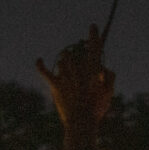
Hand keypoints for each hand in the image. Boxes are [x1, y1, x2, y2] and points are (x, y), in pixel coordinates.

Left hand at [36, 23, 114, 146]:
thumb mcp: (109, 93)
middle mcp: (77, 68)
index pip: (94, 47)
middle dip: (81, 53)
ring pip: (64, 59)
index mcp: (93, 68)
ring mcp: (65, 75)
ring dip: (68, 61)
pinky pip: (45, 72)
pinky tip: (39, 60)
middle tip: (84, 63)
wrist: (81, 123)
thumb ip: (109, 77)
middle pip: (77, 51)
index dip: (94, 36)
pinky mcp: (55, 85)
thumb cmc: (97, 108)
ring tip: (72, 70)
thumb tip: (102, 70)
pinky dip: (41, 65)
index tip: (93, 26)